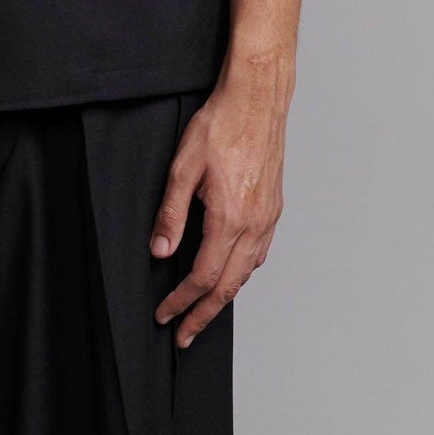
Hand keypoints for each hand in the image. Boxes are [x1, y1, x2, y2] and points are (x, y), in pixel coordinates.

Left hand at [149, 57, 291, 346]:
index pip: (203, 277)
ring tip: (204, 312)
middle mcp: (254, 224)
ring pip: (246, 272)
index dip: (182, 302)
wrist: (257, 98)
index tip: (165, 315)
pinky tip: (231, 274)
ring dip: (224, 297)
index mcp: (230, 219)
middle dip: (204, 315)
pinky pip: (259, 253)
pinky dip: (242, 273)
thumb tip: (160, 252)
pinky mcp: (273, 207)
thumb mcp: (182, 168)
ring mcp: (268, 217)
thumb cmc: (220, 125)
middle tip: (184, 336)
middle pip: (228, 286)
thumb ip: (170, 214)